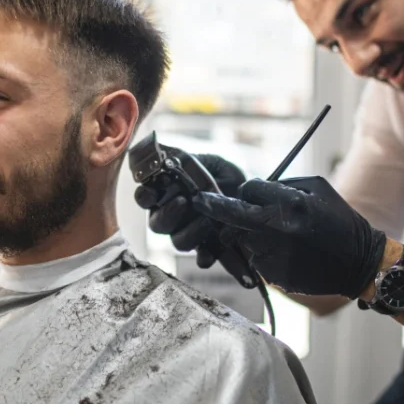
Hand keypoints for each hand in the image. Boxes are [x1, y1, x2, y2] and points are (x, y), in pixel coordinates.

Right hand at [133, 151, 246, 271]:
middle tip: (184, 202)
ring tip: (208, 221)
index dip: (144, 196)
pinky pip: (201, 258)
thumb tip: (158, 145)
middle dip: (168, 214)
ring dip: (189, 232)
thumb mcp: (212, 162)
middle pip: (156, 223)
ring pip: (177, 241)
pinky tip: (211, 253)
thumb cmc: (230, 178)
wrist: (259, 199)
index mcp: (169, 194)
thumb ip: (185, 158)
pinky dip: (205, 256)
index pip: (145, 197)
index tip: (152, 192)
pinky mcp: (209, 248)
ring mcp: (190, 233)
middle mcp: (174, 216)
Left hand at [192, 176, 386, 297]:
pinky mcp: (275, 275)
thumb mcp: (316, 190)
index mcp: (290, 203)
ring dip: (251, 234)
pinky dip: (264, 254)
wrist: (359, 262)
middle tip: (198, 201)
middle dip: (214, 207)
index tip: (247, 192)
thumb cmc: (339, 220)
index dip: (249, 190)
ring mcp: (274, 254)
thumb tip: (252, 187)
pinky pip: (256, 259)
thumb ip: (282, 185)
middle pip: (232, 215)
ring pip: (243, 238)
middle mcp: (278, 229)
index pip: (248, 189)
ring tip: (280, 236)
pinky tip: (288, 253)